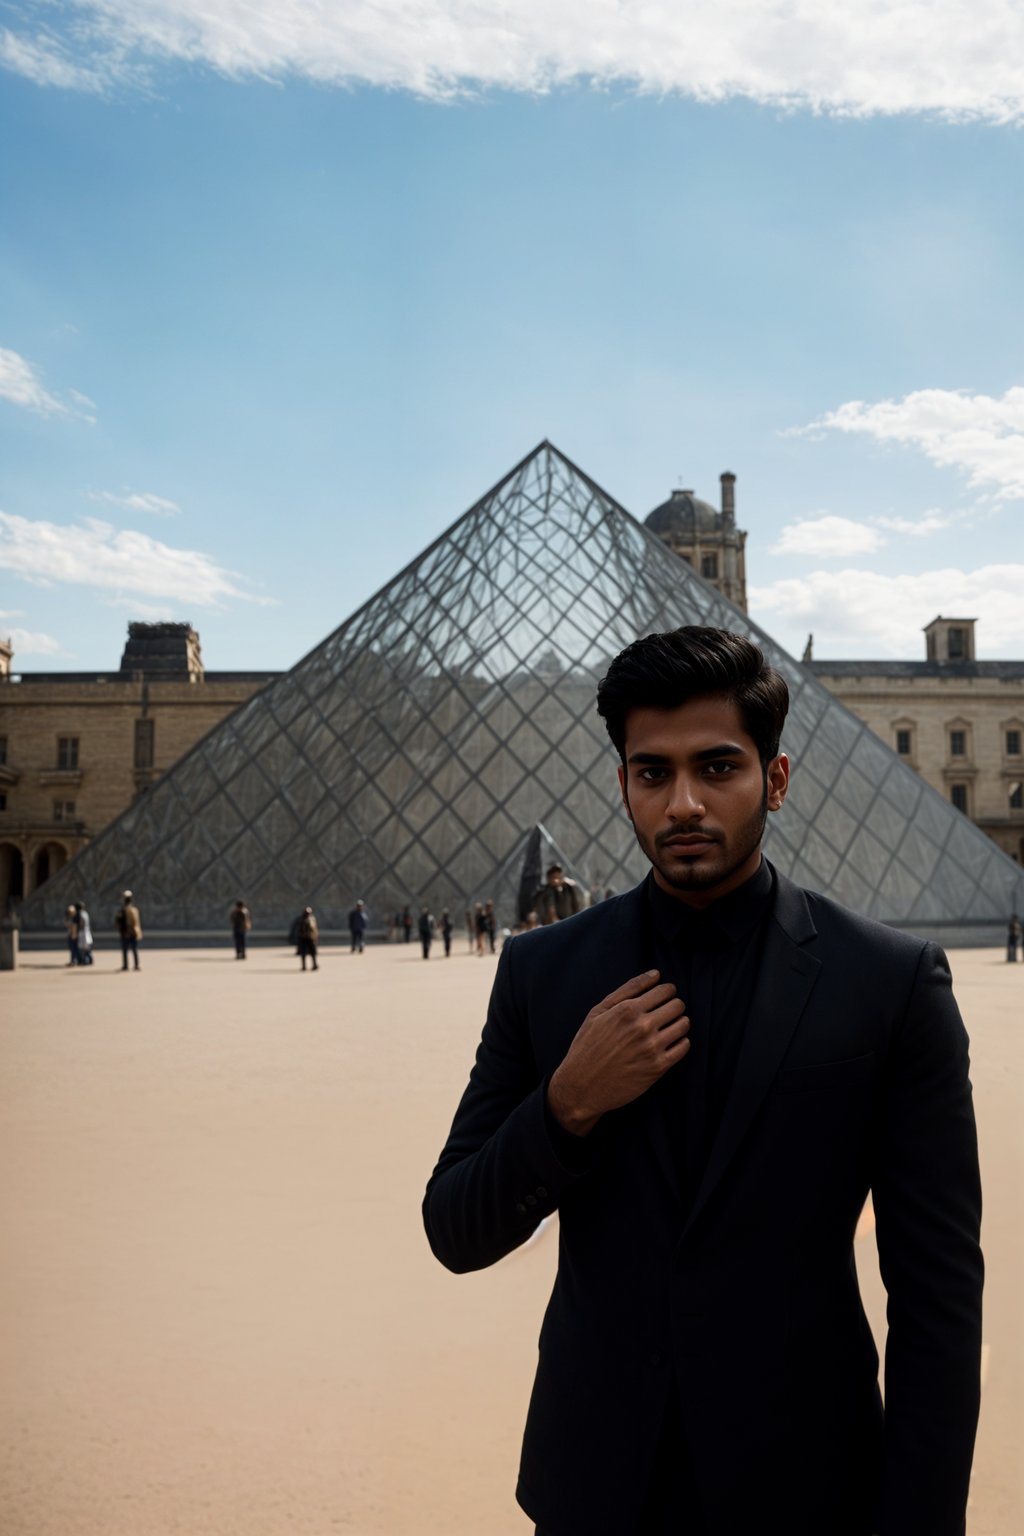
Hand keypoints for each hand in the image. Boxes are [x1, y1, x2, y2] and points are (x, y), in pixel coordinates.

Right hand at [547, 970, 689, 1136]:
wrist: (581, 1086)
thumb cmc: (587, 1046)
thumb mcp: (598, 1012)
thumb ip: (628, 989)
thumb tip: (655, 974)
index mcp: (627, 1010)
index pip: (666, 990)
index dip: (668, 991)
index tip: (663, 997)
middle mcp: (642, 1027)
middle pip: (678, 1006)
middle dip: (674, 1006)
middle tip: (665, 1013)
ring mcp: (651, 1048)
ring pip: (684, 1025)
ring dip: (679, 1023)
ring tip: (667, 1028)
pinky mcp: (658, 1068)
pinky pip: (683, 1047)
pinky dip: (681, 1042)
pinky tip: (668, 1044)